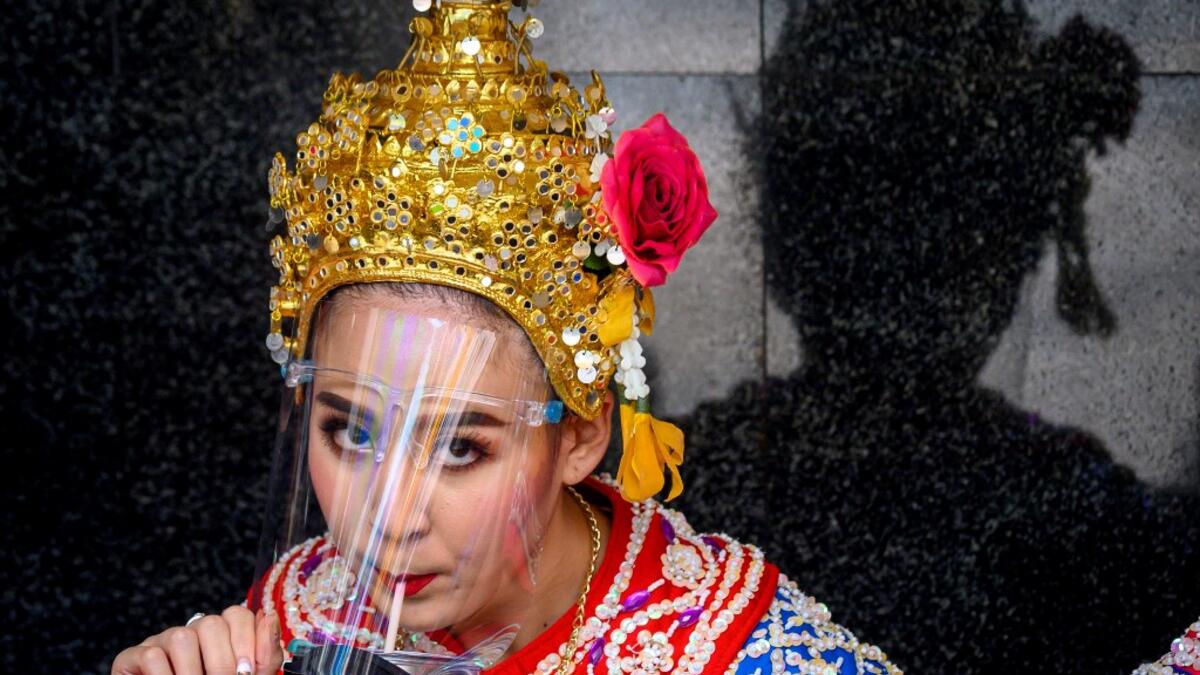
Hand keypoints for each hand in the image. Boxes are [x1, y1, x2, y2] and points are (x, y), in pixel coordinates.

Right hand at [112, 605, 282, 674]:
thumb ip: (265, 656)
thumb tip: (269, 616)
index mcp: (221, 635)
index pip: (238, 615)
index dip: (247, 641)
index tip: (248, 671)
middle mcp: (192, 631)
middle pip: (211, 623)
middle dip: (221, 661)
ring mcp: (162, 641)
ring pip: (181, 636)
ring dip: (192, 672)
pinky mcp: (133, 655)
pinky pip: (152, 655)